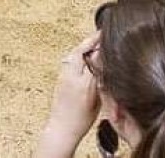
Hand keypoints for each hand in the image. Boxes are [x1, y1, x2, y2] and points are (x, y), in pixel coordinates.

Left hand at [34, 31, 101, 157]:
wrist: (62, 128)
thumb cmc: (80, 119)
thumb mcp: (96, 100)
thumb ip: (99, 78)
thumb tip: (102, 59)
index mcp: (83, 82)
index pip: (91, 55)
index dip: (98, 43)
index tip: (105, 35)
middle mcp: (70, 75)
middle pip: (79, 50)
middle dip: (90, 41)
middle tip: (100, 35)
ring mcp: (63, 76)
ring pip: (73, 54)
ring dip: (83, 46)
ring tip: (94, 42)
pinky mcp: (59, 79)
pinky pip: (69, 61)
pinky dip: (77, 54)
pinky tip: (84, 55)